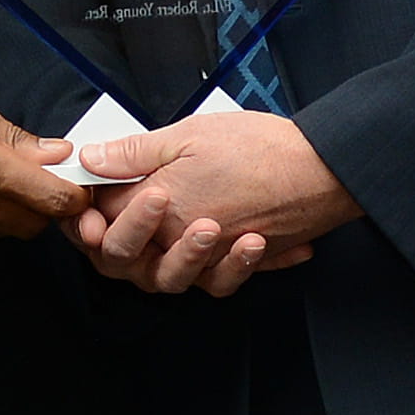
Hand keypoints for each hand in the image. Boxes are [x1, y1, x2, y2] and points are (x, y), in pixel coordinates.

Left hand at [72, 111, 358, 295]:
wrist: (324, 169)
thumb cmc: (260, 148)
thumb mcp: (188, 135)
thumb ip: (134, 153)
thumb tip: (91, 160)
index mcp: (161, 208)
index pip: (106, 216)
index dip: (93, 205)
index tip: (94, 189)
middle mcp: (182, 242)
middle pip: (130, 259)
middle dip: (120, 233)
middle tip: (130, 206)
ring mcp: (213, 258)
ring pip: (174, 277)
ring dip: (166, 252)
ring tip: (186, 221)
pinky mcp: (242, 262)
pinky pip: (222, 278)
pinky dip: (224, 266)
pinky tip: (233, 244)